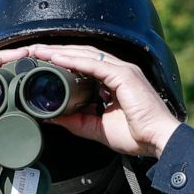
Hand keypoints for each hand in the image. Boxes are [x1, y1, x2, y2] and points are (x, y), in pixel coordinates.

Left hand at [26, 44, 180, 157]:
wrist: (159, 141)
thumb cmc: (138, 135)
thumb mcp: (98, 128)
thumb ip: (77, 121)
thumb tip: (53, 117)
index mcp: (114, 81)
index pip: (84, 64)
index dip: (62, 61)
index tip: (41, 63)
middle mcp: (119, 71)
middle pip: (82, 55)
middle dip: (57, 52)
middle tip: (33, 52)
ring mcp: (123, 71)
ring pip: (86, 55)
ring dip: (61, 52)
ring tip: (39, 52)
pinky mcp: (125, 76)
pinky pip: (94, 65)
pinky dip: (74, 61)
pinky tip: (56, 59)